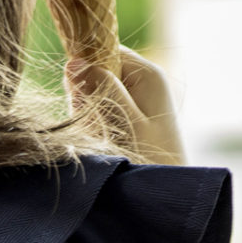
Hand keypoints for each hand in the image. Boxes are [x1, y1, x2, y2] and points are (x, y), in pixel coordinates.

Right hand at [65, 45, 188, 165]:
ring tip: (102, 139)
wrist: (166, 193)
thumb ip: (102, 89)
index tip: (81, 97)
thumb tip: (75, 60)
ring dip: (90, 116)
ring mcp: (137, 100)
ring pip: (96, 95)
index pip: (105, 50)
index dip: (87, 69)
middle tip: (96, 125)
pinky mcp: (131, 118)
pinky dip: (95, 127)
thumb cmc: (151, 160)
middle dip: (87, 97)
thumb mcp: (125, 122)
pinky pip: (101, 113)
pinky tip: (103, 143)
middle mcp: (144, 81)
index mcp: (147, 74)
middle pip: (99, 72)